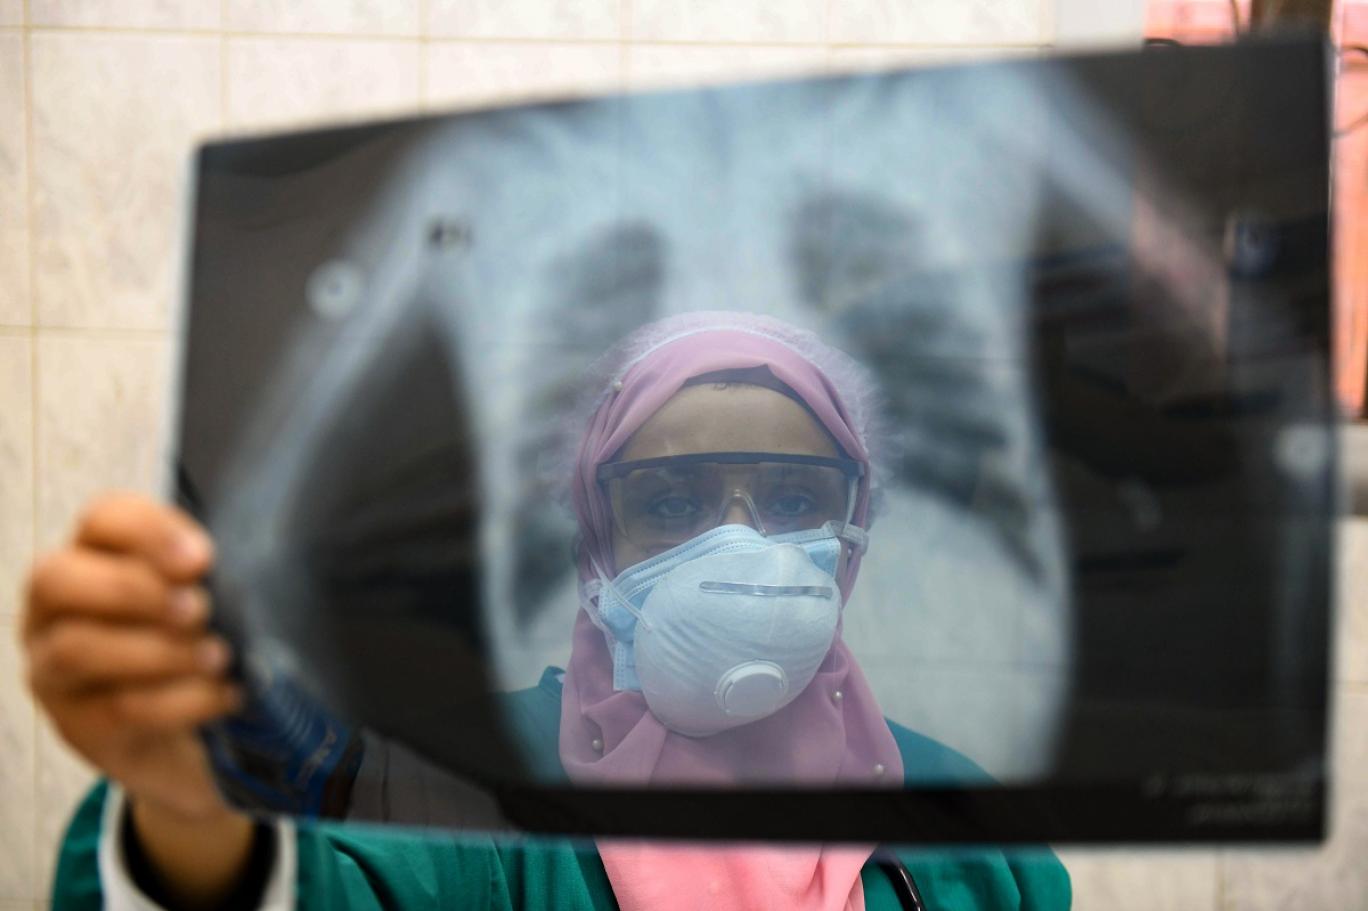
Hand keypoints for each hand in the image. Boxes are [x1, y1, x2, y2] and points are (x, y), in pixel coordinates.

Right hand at [22, 492, 240, 822]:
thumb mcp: (211, 599)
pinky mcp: (77, 726)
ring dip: (159, 650)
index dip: (148, 531)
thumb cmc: (202, 644)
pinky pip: (118, 709)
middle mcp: (53, 610)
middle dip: (135, 590)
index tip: (203, 558)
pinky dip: (182, 700)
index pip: (101, 520)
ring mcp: (53, 671)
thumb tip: (235, 561)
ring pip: (78, 649)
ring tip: (219, 656)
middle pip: (57, 579)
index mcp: (93, 558)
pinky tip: (225, 695)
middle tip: (200, 609)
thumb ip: (209, 574)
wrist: (196, 737)